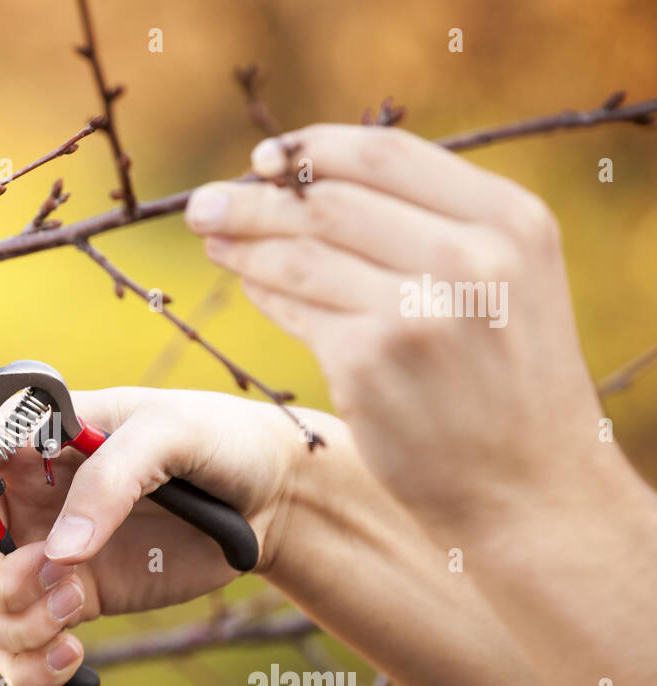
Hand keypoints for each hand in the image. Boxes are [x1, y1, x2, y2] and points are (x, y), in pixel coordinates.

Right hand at [0, 387, 300, 685]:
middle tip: (51, 573)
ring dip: (11, 623)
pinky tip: (74, 655)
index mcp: (26, 442)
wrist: (266, 498)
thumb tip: (60, 552)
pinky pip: (13, 652)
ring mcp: (38, 555)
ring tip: (74, 609)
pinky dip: (28, 668)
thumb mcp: (169, 434)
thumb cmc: (215, 441)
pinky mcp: (67, 604)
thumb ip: (111, 478)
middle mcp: (18, 500)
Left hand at [186, 124, 610, 532]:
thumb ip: (433, 226)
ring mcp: (416, 310)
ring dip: (244, 243)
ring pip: (301, 255)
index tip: (264, 157)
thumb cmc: (505, 381)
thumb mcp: (506, 281)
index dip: (311, 147)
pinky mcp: (368, 362)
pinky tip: (248, 285)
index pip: (386, 154)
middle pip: (330, 200)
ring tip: (212, 239)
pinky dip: (264, 293)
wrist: (530, 487)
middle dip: (254, 198)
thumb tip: (311, 178)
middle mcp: (468, 257)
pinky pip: (295, 309)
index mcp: (508, 219)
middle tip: (204, 203)